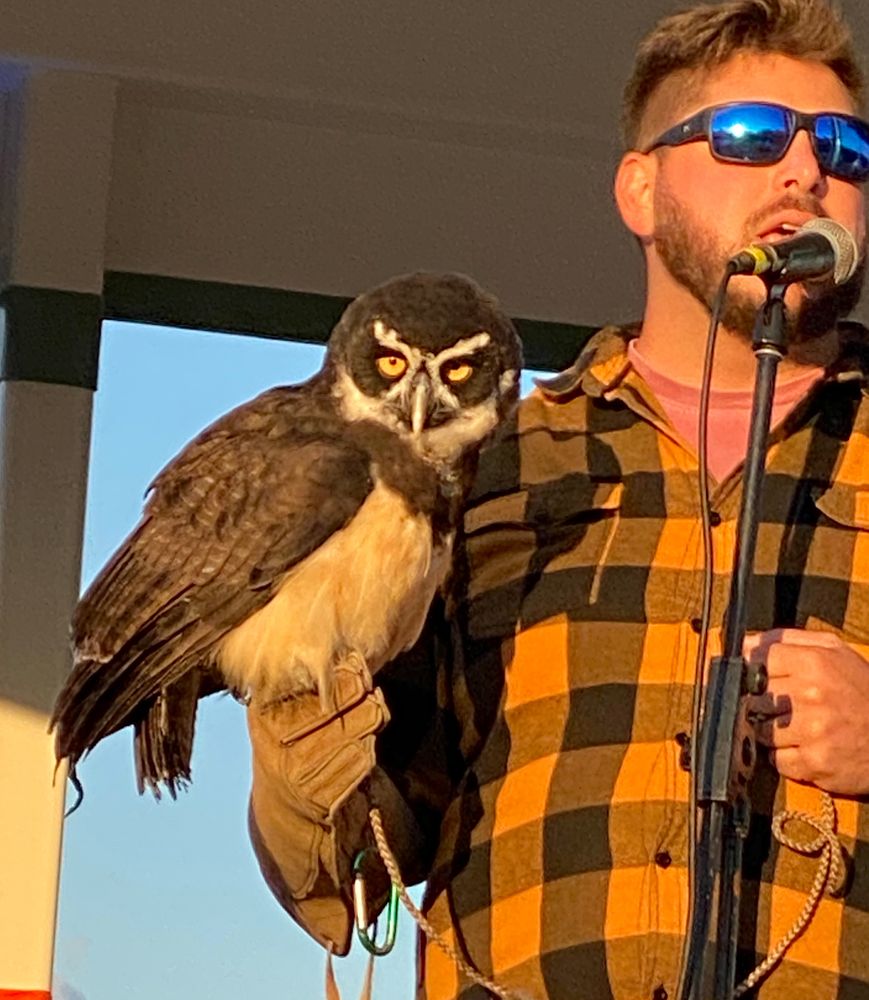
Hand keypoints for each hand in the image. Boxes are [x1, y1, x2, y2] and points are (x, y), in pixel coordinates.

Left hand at [744, 628, 868, 795]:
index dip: (748, 670)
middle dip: (758, 703)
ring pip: (760, 730)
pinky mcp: (815, 763)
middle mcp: (810, 696)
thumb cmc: (863, 691)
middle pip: (751, 698)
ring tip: (794, 728)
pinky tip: (803, 748)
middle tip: (778, 707)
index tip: (749, 677)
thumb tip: (745, 641)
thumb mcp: (835, 651)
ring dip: (770, 732)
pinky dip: (784, 757)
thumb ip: (788, 639)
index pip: (754, 660)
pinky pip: (776, 760)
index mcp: (814, 663)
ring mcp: (812, 732)